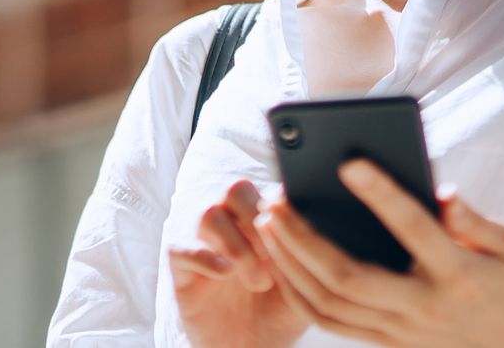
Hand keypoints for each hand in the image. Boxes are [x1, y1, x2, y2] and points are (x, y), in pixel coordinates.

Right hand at [168, 179, 310, 347]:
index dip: (285, 208)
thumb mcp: (306, 282)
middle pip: (235, 190)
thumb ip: (312, 250)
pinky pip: (182, 248)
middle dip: (260, 222)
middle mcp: (229, 223)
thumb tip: (324, 223)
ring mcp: (201, 241)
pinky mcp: (179, 265)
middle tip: (276, 257)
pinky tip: (225, 276)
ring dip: (238, 248)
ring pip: (208, 214)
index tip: (301, 237)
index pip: (269, 191)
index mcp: (260, 219)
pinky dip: (206, 259)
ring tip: (259, 282)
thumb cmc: (279, 313)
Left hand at [251, 160, 503, 347]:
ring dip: (290, 263)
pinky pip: (330, 323)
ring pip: (329, 303)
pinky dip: (298, 294)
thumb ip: (473, 220)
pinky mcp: (386, 343)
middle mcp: (423, 306)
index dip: (381, 195)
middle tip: (275, 200)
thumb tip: (443, 193)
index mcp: (457, 274)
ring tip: (267, 225)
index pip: (413, 229)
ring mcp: (400, 330)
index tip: (349, 163)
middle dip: (303, 238)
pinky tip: (280, 263)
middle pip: (348, 276)